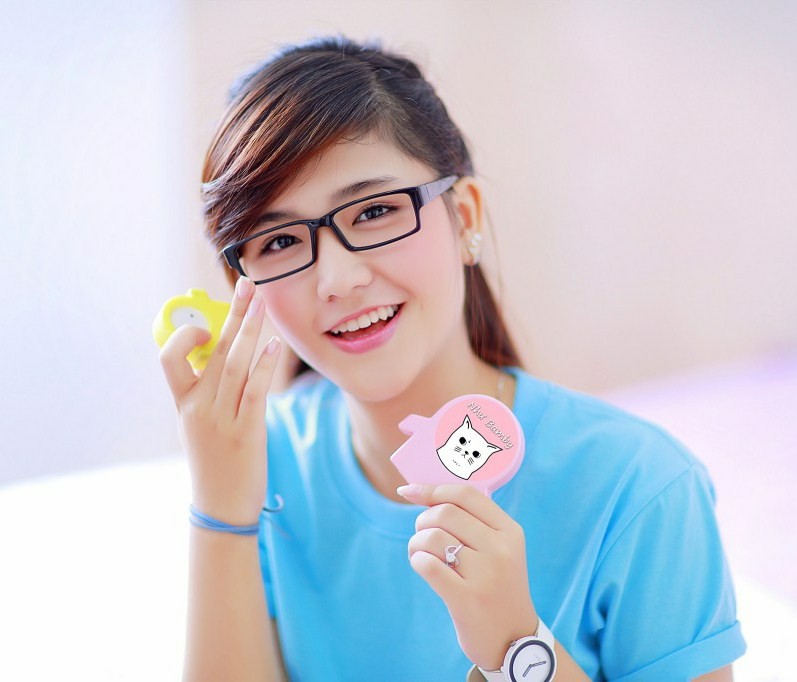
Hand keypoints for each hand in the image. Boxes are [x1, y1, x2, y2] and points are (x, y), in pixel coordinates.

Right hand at [158, 276, 280, 524]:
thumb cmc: (215, 465)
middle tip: (247, 286)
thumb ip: (207, 394)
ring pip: (233, 365)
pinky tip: (273, 345)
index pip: (170, 358)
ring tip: (262, 304)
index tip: (209, 319)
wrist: (221, 509)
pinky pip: (253, 392)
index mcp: (184, 404)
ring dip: (249, 330)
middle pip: (212, 351)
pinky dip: (263, 367)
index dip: (186, 335)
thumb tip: (222, 360)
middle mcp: (198, 408)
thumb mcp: (199, 427)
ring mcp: (221, 420)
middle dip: (231, 315)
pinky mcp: (245, 433)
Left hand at [398, 483, 538, 670]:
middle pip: (445, 513)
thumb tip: (420, 493)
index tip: (409, 492)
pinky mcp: (467, 599)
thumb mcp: (499, 549)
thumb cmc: (496, 587)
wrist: (513, 641)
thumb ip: (471, 521)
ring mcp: (486, 574)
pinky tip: (423, 567)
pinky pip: (427, 565)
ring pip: (433, 537)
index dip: (432, 489)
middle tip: (422, 538)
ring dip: (416, 543)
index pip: (465, 494)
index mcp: (510, 531)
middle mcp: (501, 549)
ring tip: (421, 555)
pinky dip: (417, 561)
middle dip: (422, 521)